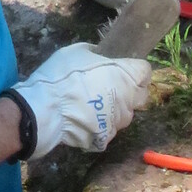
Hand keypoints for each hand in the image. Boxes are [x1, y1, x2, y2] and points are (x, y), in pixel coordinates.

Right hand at [14, 43, 150, 157]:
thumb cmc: (62, 76)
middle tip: (110, 88)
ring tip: (92, 106)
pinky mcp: (106, 139)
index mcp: (126, 76)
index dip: (135, 70)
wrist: (45, 110)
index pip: (145, 72)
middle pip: (140, 96)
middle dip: (130, 91)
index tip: (123, 70)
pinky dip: (99, 126)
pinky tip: (83, 121)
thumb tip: (98, 56)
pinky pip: (108, 130)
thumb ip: (94, 54)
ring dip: (114, 110)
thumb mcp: (76, 52)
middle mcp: (128, 100)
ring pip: (124, 115)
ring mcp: (118, 122)